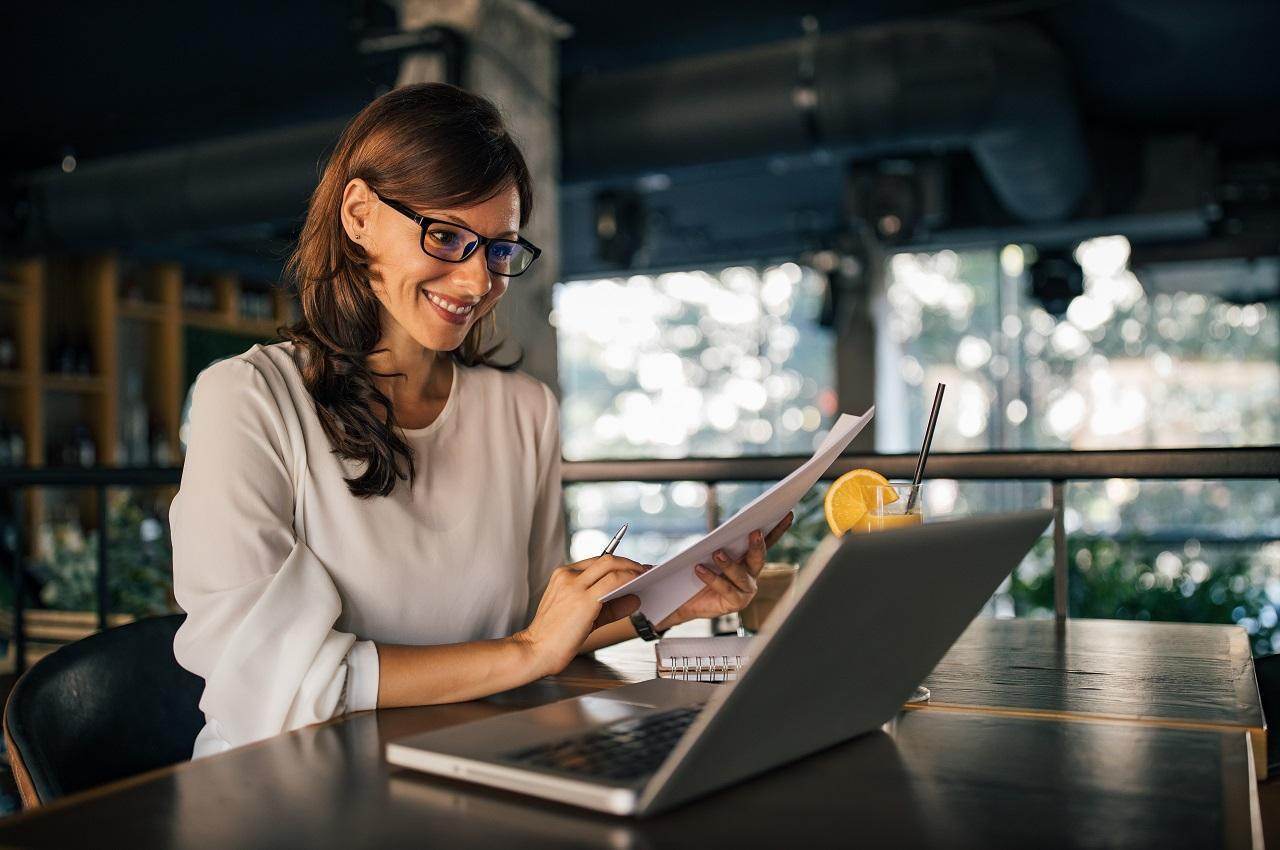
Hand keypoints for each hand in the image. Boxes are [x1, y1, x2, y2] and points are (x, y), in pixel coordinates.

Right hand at [516, 555, 645, 675]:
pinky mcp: (584, 600)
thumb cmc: (556, 635)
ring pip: (611, 566)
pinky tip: (637, 588)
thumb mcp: (583, 614)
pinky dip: (629, 581)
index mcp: (563, 575)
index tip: (633, 568)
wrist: (535, 650)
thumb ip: (610, 605)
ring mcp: (574, 586)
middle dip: (630, 563)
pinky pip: (613, 582)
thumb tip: (635, 598)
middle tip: (644, 570)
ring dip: (633, 569)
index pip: (596, 562)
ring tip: (645, 577)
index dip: (618, 563)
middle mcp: (568, 576)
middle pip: (606, 559)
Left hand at [658, 512, 794, 630]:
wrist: (684, 600)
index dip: (779, 528)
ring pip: (741, 575)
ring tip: (716, 553)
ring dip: (729, 563)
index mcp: (748, 557)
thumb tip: (715, 535)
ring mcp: (746, 590)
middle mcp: (751, 573)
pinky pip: (725, 588)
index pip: (767, 540)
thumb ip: (713, 543)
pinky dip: (712, 578)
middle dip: (758, 544)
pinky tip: (699, 569)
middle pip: (758, 558)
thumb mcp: (703, 552)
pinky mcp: (736, 603)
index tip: (787, 513)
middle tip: (754, 531)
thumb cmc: (697, 571)